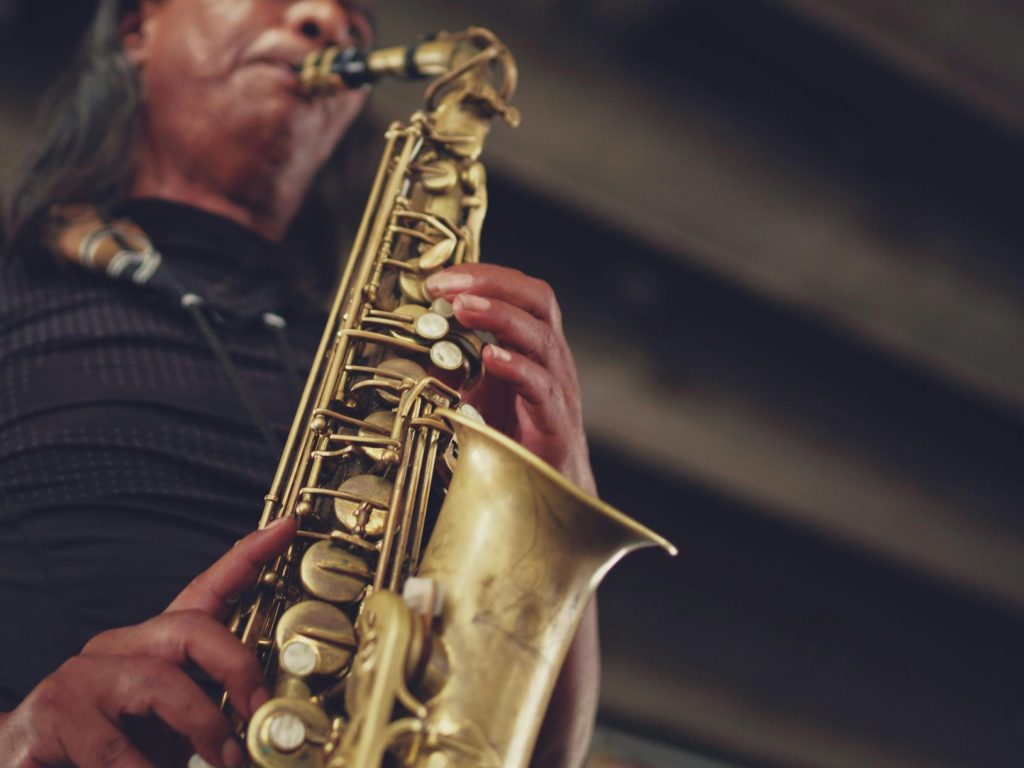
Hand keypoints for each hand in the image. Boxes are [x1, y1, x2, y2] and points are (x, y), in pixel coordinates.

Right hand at [0, 518, 296, 767]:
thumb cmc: (112, 754)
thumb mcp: (172, 726)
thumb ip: (212, 711)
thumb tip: (267, 718)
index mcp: (151, 647)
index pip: (205, 590)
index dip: (248, 557)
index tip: (287, 527)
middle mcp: (116, 648)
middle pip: (191, 629)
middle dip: (237, 668)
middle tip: (261, 714)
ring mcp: (80, 677)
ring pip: (159, 683)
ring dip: (204, 728)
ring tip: (227, 762)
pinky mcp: (51, 715)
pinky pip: (114, 746)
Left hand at [425, 264, 595, 492]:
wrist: (548, 492)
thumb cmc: (515, 441)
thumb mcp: (475, 395)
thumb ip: (453, 368)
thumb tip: (417, 344)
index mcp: (534, 346)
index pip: (519, 292)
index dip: (483, 277)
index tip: (440, 279)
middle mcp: (551, 359)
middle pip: (538, 300)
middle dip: (492, 284)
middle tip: (450, 285)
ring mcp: (558, 388)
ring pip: (541, 337)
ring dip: (499, 316)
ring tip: (463, 308)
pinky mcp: (556, 422)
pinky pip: (542, 387)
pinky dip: (517, 367)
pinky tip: (492, 357)